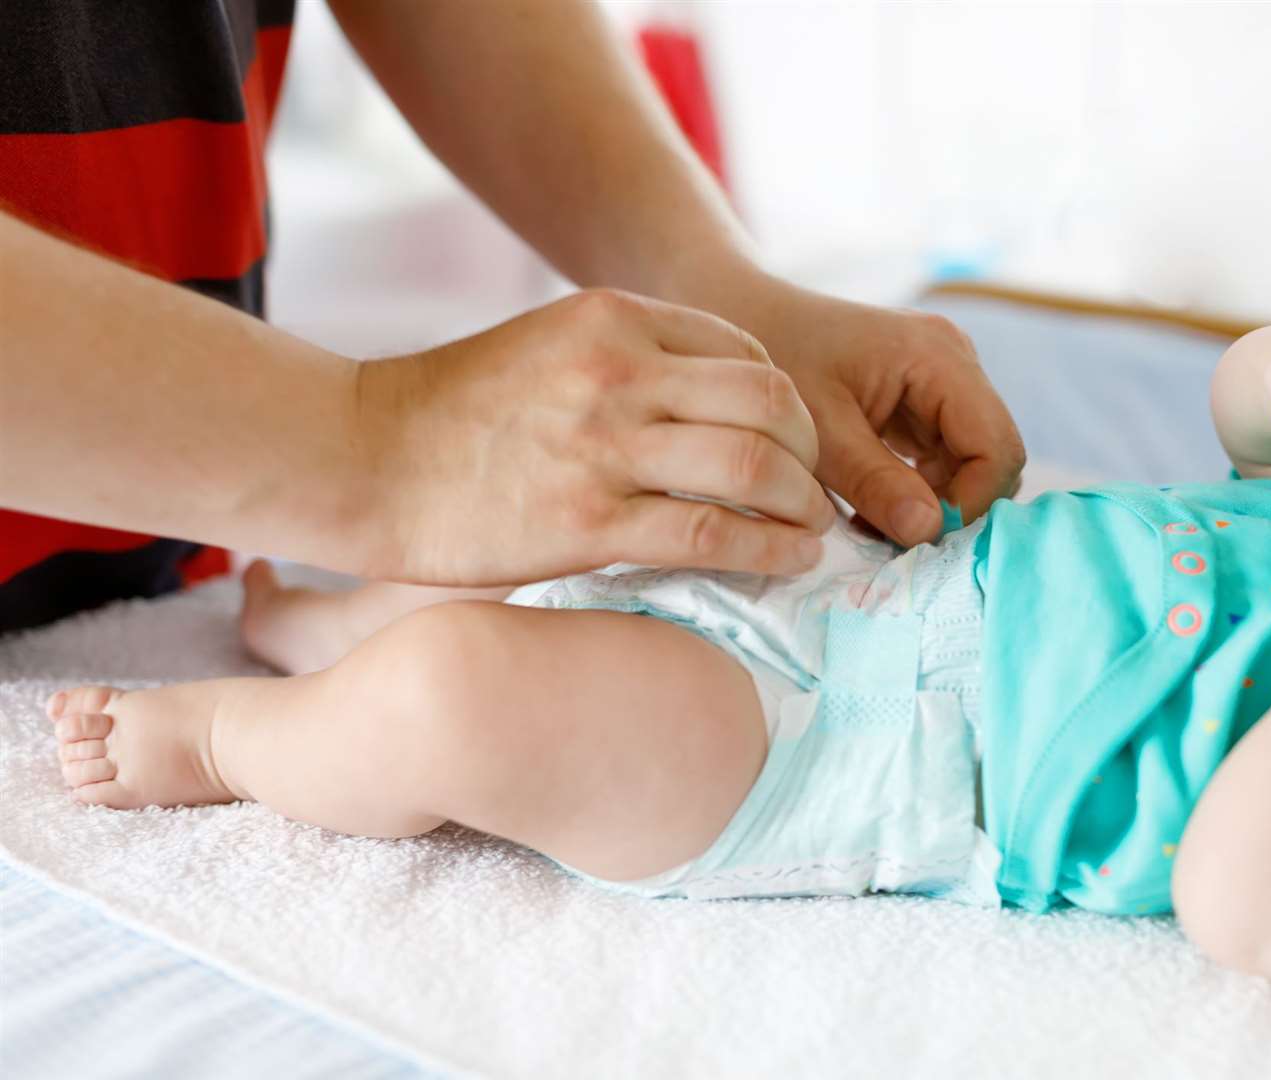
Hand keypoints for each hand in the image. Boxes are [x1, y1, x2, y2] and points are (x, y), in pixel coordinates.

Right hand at [355, 289, 835, 584]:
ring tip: (811, 530)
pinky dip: (768, 549)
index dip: (784, 402)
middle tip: (816, 488)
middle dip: (812, 451)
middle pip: (770, 400)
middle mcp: (617, 370)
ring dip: (802, 503)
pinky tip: (787, 561)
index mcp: (612, 317)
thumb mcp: (549, 346)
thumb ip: (629, 358)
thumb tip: (709, 402)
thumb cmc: (453, 410)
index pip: (744, 348)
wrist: (361, 457)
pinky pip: (711, 534)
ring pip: (754, 466)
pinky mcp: (587, 521)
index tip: (792, 442)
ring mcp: (604, 445)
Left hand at [711, 275, 1025, 545]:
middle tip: (892, 539)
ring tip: (873, 524)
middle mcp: (956, 362)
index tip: (919, 539)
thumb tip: (929, 531)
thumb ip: (875, 483)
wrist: (744, 315)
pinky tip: (870, 505)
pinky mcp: (925, 400)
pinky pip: (943, 457)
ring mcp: (944, 380)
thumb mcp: (820, 431)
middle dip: (952, 506)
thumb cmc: (776, 357)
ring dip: (932, 503)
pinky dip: (916, 490)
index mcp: (939, 356)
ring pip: (970, 463)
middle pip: (992, 456)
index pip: (997, 447)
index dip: (972, 503)